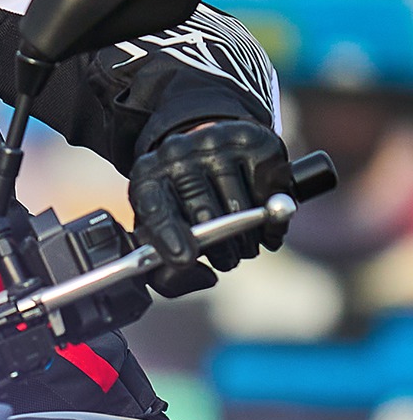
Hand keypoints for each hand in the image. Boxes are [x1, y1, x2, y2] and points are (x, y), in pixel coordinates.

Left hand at [129, 121, 291, 295]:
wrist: (206, 149)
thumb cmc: (180, 200)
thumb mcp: (159, 229)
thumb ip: (164, 270)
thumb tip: (201, 278)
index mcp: (146, 175)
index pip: (155, 208)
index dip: (169, 236)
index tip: (184, 259)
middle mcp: (178, 152)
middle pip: (204, 213)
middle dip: (219, 249)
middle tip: (225, 261)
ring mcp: (218, 142)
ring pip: (241, 207)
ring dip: (246, 239)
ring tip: (242, 245)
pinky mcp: (255, 141)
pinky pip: (271, 192)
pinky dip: (272, 221)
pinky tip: (264, 227)